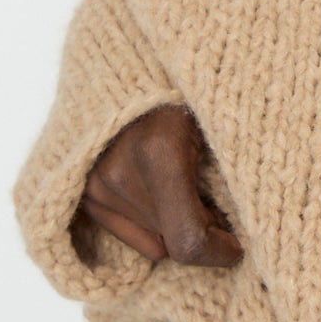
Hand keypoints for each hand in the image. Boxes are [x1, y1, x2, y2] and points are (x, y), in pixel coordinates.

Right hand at [70, 103, 242, 269]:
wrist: (128, 70)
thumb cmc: (185, 96)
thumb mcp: (214, 129)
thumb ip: (223, 183)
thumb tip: (235, 236)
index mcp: (158, 153)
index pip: (188, 238)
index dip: (218, 251)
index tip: (236, 244)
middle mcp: (119, 174)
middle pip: (172, 242)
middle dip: (201, 231)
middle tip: (216, 205)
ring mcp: (96, 186)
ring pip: (154, 243)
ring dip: (176, 227)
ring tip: (187, 191)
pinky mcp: (84, 195)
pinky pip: (131, 236)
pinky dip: (154, 224)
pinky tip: (162, 194)